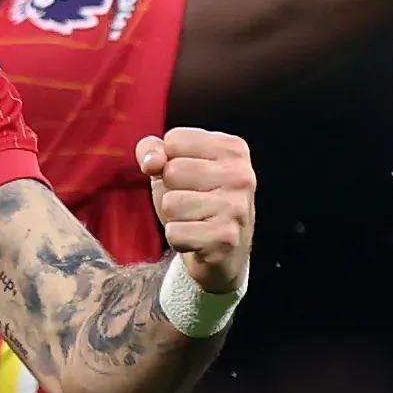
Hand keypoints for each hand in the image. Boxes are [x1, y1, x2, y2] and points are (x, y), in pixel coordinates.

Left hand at [135, 125, 256, 301]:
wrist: (222, 253)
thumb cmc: (196, 202)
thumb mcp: (172, 166)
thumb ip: (153, 149)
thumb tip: (151, 161)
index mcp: (232, 148)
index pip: (174, 140)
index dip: (168, 161)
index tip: (187, 178)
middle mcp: (241, 175)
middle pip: (172, 171)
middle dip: (171, 191)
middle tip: (192, 203)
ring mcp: (236, 207)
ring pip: (172, 203)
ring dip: (174, 217)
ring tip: (194, 221)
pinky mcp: (225, 238)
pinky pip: (174, 232)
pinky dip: (177, 239)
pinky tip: (196, 239)